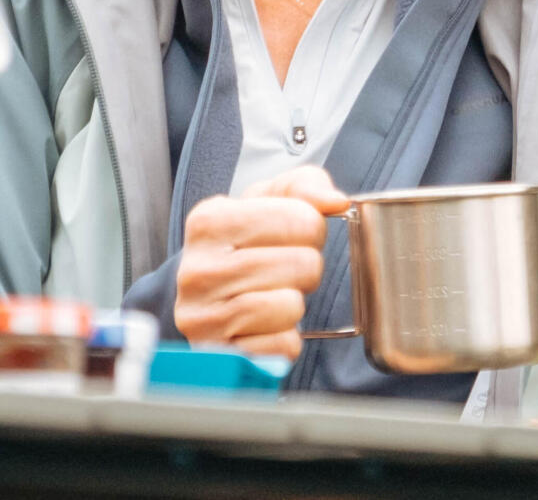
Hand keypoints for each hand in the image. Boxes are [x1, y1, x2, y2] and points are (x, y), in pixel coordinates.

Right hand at [172, 165, 348, 358]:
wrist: (208, 291)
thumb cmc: (247, 240)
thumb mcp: (272, 199)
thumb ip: (308, 185)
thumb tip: (336, 202)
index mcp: (210, 221)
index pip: (302, 220)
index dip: (311, 229)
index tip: (291, 236)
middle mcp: (197, 269)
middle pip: (303, 264)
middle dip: (305, 267)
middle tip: (283, 270)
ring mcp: (200, 317)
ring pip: (291, 306)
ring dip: (295, 302)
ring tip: (272, 294)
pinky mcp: (216, 356)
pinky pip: (282, 346)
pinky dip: (286, 338)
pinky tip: (265, 326)